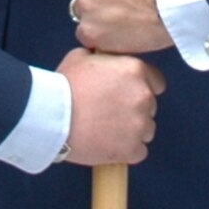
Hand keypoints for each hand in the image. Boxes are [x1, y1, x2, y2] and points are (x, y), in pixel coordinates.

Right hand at [55, 46, 165, 163]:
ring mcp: (140, 123)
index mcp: (135, 70)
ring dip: (131, 131)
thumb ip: (102, 58)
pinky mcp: (132, 148)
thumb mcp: (81, 56)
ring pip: (146, 130)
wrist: (52, 117)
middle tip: (110, 114)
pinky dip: (126, 151)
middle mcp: (143, 95)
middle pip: (150, 107)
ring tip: (106, 131)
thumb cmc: (63, 86)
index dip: (141, 88)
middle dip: (134, 110)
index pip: (156, 82)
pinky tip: (108, 145)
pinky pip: (138, 152)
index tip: (127, 95)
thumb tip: (101, 58)